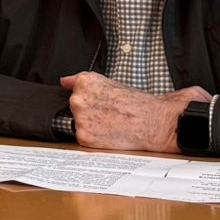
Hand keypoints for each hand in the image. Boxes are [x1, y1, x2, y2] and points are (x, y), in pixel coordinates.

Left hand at [59, 73, 212, 152]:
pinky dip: (94, 138)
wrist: (155, 123)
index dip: (89, 98)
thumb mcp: (110, 82)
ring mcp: (80, 119)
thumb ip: (81, 80)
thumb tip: (64, 81)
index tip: (99, 102)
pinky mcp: (84, 137)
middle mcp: (78, 99)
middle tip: (109, 114)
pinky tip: (109, 133)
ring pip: (79, 122)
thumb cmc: (138, 103)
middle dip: (89, 111)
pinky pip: (83, 137)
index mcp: (85, 82)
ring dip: (91, 125)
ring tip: (111, 123)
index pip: (72, 88)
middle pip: (75, 107)